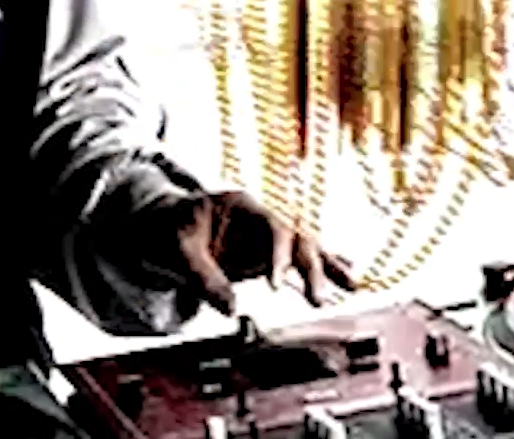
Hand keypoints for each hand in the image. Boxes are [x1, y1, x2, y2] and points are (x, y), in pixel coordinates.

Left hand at [135, 191, 355, 313]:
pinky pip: (300, 260)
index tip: (275, 286)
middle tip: (317, 300)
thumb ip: (203, 278)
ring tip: (350, 285)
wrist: (162, 229)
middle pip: (295, 237)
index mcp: (240, 204)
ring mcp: (267, 235)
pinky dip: (323, 268)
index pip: (271, 225)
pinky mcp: (269, 254)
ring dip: (325, 267)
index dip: (278, 254)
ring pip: (305, 247)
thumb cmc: (168, 232)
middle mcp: (261, 216)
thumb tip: (231, 310)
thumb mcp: (177, 252)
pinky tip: (348, 279)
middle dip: (309, 267)